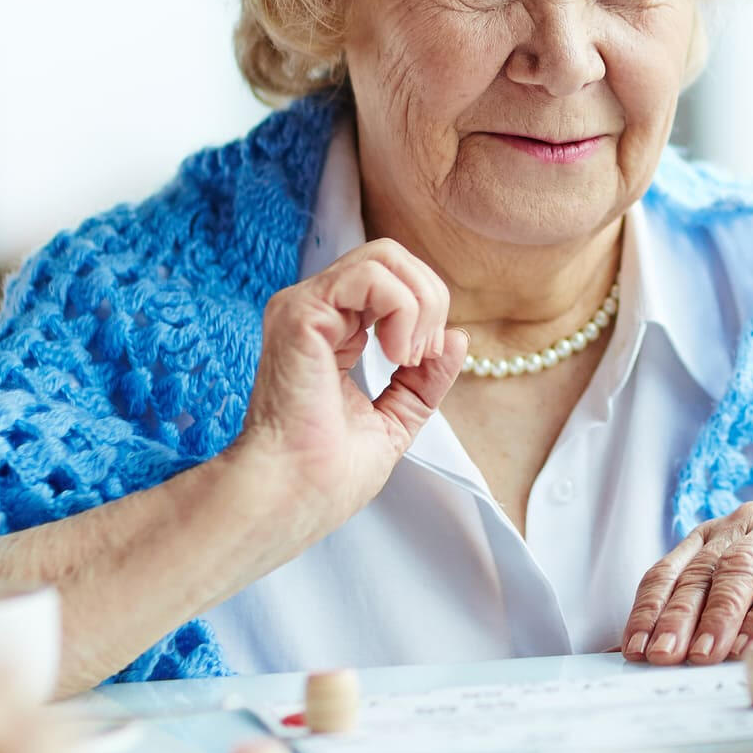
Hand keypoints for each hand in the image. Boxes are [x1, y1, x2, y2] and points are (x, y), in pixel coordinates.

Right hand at [233, 238, 465, 528]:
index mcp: (332, 330)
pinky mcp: (301, 313)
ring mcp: (304, 307)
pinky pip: (371, 276)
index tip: (424, 363)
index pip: (392, 279)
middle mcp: (315, 310)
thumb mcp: (396, 418)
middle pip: (392, 256)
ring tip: (408, 358)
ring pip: (385, 256)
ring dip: (419, 305)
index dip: (427, 310)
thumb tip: (457, 336)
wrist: (295, 496)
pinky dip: (403, 310)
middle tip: (421, 357)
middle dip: (430, 299)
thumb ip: (424, 379)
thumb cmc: (327, 473)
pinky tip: (395, 356)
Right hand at [621, 504, 752, 664]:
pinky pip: (668, 568)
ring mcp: (732, 527)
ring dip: (672, 615)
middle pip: (738, 568)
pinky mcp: (700, 537)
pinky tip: (638, 640)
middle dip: (712, 616)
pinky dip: (649, 606)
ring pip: (697, 568)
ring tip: (657, 654)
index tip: (742, 652)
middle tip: (694, 656)